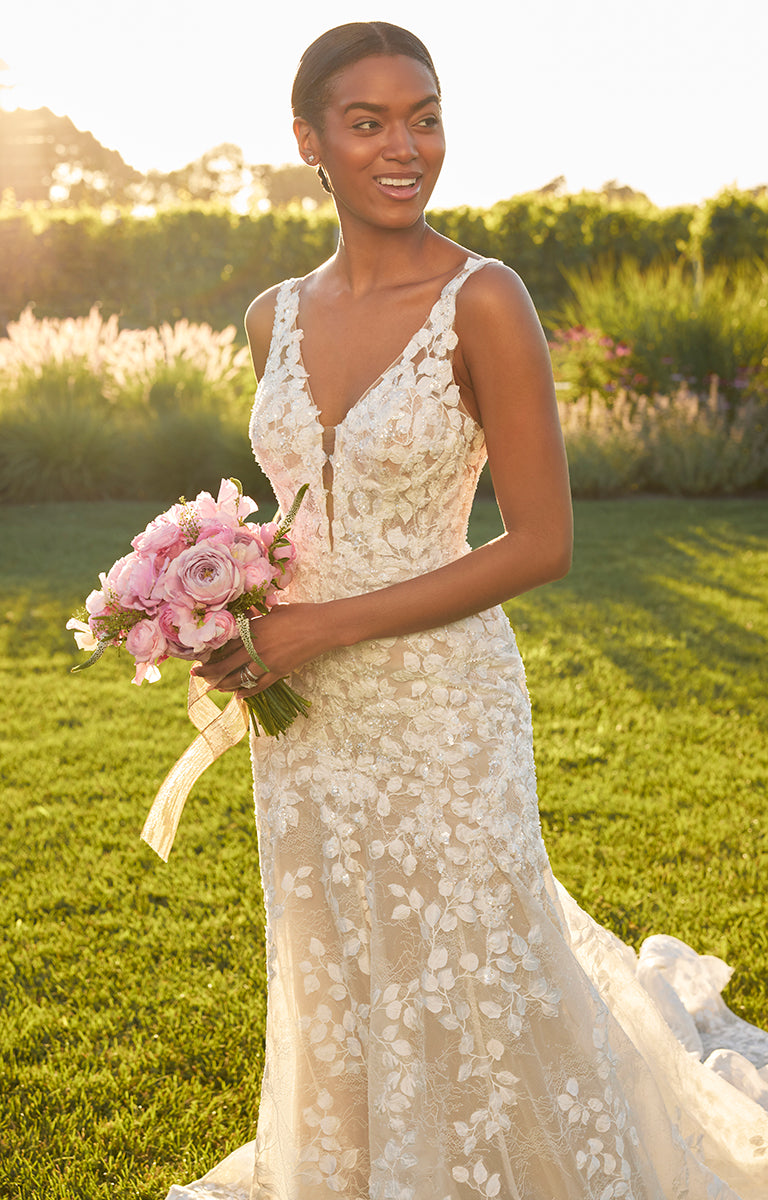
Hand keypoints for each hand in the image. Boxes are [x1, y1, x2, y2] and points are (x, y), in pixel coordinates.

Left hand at [192, 602, 334, 696]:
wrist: (323, 626)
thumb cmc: (301, 613)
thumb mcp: (276, 610)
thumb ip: (260, 617)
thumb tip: (252, 615)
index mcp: (253, 630)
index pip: (225, 644)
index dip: (211, 652)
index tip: (201, 655)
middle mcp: (256, 647)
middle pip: (225, 663)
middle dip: (209, 671)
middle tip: (196, 674)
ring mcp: (267, 661)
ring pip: (239, 677)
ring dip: (224, 684)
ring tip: (214, 687)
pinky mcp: (280, 671)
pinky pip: (259, 685)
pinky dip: (248, 692)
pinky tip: (239, 695)